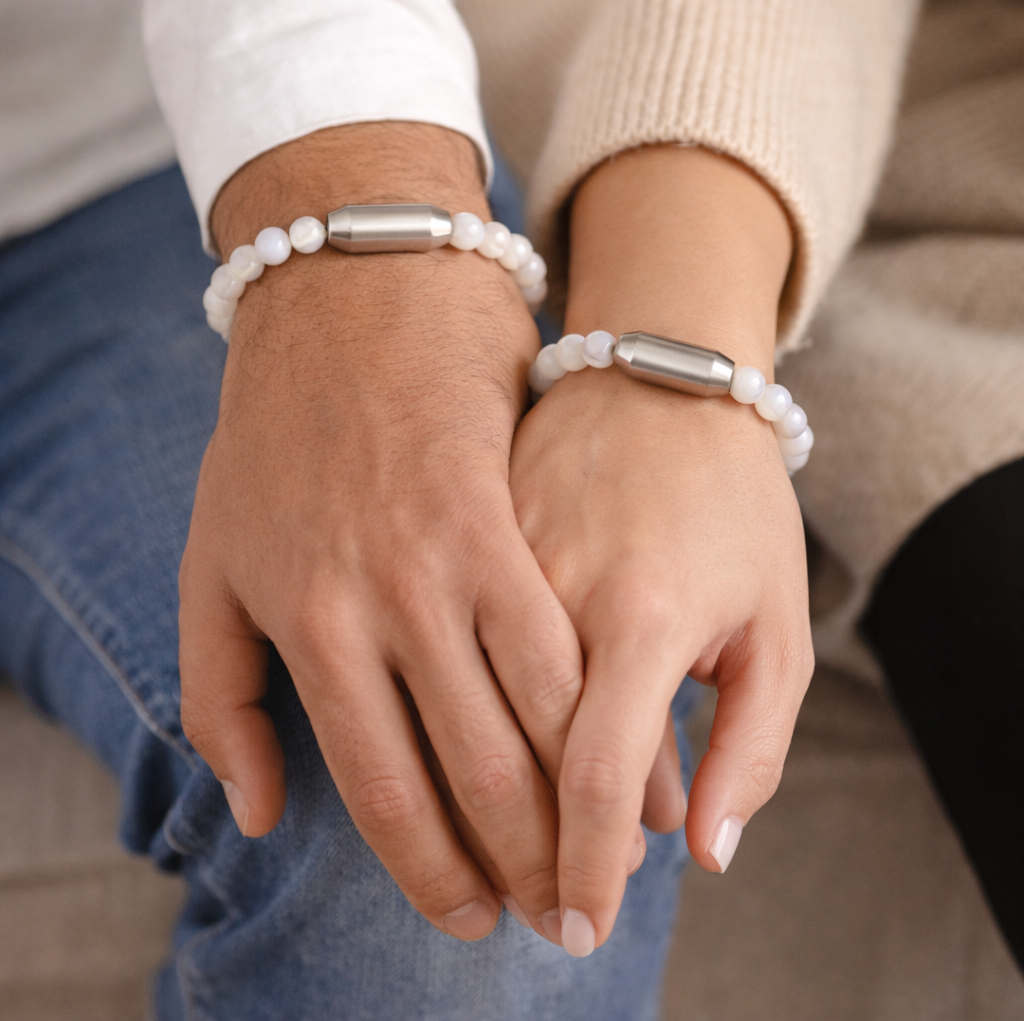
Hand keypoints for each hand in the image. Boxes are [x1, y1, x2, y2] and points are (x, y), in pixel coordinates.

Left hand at [178, 124, 583, 940]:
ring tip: (605, 855)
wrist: (349, 294)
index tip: (471, 913)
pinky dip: (601, 710)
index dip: (434, 869)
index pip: (383, 789)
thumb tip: (258, 814)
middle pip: (471, 770)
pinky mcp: (511, 513)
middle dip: (524, 859)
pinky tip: (625, 752)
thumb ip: (219, 700)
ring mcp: (452, 556)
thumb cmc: (273, 435)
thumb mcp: (208, 563)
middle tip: (557, 911)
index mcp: (308, 627)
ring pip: (534, 716)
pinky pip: (566, 636)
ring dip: (579, 804)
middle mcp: (383, 604)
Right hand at [509, 146, 813, 954]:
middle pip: (511, 763)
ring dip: (474, 801)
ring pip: (457, 717)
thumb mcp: (777, 620)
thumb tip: (704, 852)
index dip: (587, 867)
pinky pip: (435, 652)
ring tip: (490, 857)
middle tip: (527, 905)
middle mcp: (544, 588)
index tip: (580, 920)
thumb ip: (751, 744)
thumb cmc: (728, 498)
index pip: (599, 778)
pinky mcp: (445, 543)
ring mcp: (477, 560)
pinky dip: (451, 721)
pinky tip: (462, 760)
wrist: (652, 372)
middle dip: (519, 855)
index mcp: (642, 610)